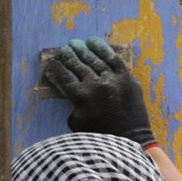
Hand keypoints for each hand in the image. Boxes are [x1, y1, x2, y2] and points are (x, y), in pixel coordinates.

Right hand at [41, 37, 156, 144]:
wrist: (130, 138)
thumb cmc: (100, 135)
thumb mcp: (77, 123)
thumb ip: (72, 105)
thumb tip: (69, 89)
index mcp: (81, 97)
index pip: (64, 77)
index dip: (56, 68)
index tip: (51, 62)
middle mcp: (95, 85)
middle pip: (78, 65)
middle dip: (68, 55)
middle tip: (63, 48)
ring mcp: (112, 80)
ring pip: (94, 60)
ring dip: (83, 50)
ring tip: (75, 42)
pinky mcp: (126, 78)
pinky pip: (114, 60)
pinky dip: (103, 50)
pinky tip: (94, 42)